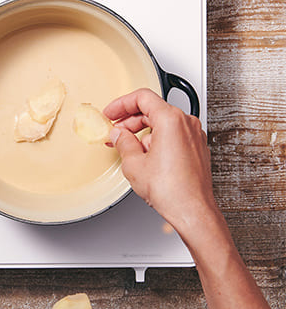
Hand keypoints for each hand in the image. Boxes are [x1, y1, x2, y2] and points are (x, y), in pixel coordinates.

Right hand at [103, 88, 219, 238]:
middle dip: (130, 120)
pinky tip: (146, 155)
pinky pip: (173, 134)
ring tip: (129, 148)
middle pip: (153, 109)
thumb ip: (123, 142)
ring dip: (143, 131)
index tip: (112, 112)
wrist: (193, 211)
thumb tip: (118, 135)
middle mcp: (186, 123)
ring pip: (163, 123)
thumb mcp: (134, 164)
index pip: (142, 97)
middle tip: (116, 131)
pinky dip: (157, 139)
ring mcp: (194, 135)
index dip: (121, 104)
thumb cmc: (172, 190)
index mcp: (171, 120)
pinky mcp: (197, 147)